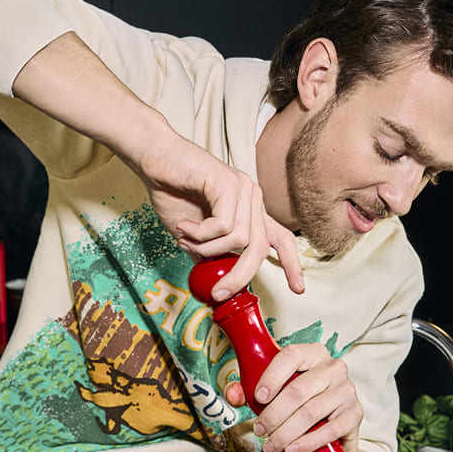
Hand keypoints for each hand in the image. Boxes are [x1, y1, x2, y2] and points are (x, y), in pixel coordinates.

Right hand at [136, 128, 303, 295]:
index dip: (291, 264)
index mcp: (249, 211)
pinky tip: (184, 226)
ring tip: (186, 238)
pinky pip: (223, 225)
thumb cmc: (172, 192)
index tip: (298, 289)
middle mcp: (252, 198)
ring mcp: (243, 188)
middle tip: (219, 292)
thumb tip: (216, 282)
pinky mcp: (229, 182)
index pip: (281, 238)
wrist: (154, 160)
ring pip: (239, 239)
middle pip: (259, 247)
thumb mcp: (194, 236)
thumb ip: (210, 254)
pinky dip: (200, 234)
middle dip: (240, 275)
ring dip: (208, 248)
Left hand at [225, 341, 362, 451]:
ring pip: (311, 412)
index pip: (291, 355)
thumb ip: (247, 391)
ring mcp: (346, 390)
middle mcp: (333, 367)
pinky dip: (307, 442)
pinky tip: (292, 450)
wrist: (329, 432)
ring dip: (286, 433)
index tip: (257, 398)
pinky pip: (331, 430)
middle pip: (299, 390)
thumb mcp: (272, 395)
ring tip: (270, 446)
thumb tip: (232, 395)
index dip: (272, 376)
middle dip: (273, 414)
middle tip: (260, 430)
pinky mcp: (354, 414)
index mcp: (312, 353)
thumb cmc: (296, 405)